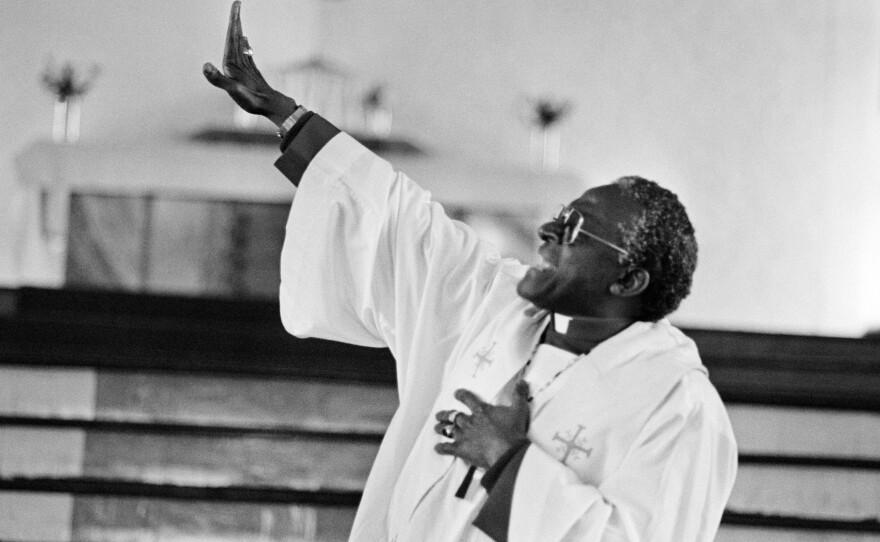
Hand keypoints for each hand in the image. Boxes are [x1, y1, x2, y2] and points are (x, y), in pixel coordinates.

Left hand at [203, 1, 296, 125]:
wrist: (270, 109)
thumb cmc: (252, 102)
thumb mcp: (234, 90)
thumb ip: (218, 79)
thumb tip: (205, 66)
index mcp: (229, 65)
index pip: (230, 38)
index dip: (233, 22)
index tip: (236, 8)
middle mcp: (234, 65)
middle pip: (233, 38)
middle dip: (234, 21)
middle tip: (237, 3)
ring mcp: (242, 69)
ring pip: (239, 44)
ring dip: (239, 30)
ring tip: (238, 17)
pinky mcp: (251, 73)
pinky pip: (247, 55)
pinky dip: (245, 45)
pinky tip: (245, 40)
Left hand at [433, 381, 530, 468]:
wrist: (506, 452)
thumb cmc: (512, 432)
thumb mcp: (519, 409)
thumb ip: (519, 395)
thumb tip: (522, 382)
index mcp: (481, 411)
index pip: (468, 399)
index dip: (461, 395)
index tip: (456, 393)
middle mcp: (470, 421)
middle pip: (454, 415)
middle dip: (445, 414)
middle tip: (439, 414)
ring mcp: (464, 435)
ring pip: (448, 429)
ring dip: (442, 428)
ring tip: (436, 427)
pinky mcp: (462, 449)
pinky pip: (448, 448)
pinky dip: (442, 448)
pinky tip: (437, 448)